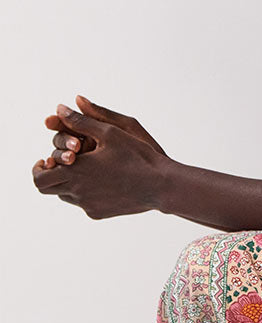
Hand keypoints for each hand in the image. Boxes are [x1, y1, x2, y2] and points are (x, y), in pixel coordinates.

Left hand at [32, 101, 168, 218]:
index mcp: (75, 171)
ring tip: (87, 169)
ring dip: (69, 182)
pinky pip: (83, 203)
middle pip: (47, 189)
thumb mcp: (109, 132)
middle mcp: (77, 192)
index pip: (39, 177)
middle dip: (50, 174)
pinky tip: (104, 181)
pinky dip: (86, 192)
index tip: (46, 160)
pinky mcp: (98, 213)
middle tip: (62, 164)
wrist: (161, 185)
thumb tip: (60, 109)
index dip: (38, 168)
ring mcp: (88, 205)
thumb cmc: (137, 155)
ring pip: (65, 195)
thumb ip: (80, 121)